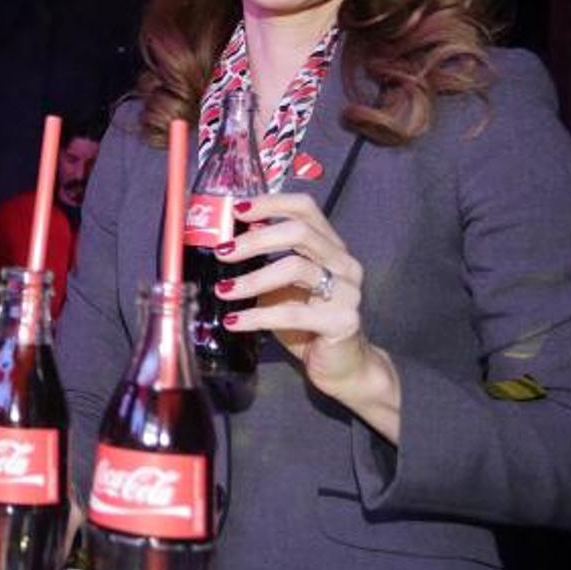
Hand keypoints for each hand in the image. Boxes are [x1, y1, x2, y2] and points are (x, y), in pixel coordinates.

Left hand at [214, 193, 401, 442]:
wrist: (342, 366)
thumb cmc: (308, 324)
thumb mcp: (283, 287)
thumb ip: (269, 260)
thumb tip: (236, 234)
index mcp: (331, 247)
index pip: (305, 209)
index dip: (272, 203)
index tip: (238, 210)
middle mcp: (343, 263)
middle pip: (299, 232)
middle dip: (256, 240)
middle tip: (223, 252)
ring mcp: (347, 292)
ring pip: (296, 268)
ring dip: (252, 279)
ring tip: (223, 290)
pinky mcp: (342, 321)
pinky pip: (293, 313)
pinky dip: (258, 316)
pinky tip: (234, 321)